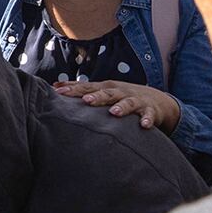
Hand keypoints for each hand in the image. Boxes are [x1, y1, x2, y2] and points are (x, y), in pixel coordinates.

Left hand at [54, 80, 180, 132]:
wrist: (156, 100)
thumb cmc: (121, 96)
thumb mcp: (102, 90)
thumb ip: (81, 90)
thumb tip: (55, 87)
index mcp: (106, 88)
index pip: (87, 87)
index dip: (73, 90)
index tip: (58, 92)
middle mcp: (120, 92)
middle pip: (107, 93)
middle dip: (97, 97)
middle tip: (85, 101)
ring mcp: (135, 100)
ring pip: (128, 103)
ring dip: (122, 107)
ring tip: (114, 112)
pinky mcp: (150, 110)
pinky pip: (148, 116)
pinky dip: (146, 120)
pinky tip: (143, 125)